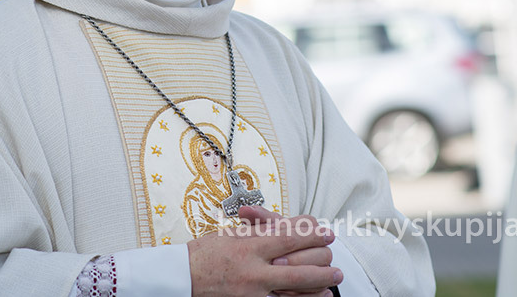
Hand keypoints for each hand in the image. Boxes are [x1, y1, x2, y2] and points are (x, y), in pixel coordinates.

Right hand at [187, 210, 341, 296]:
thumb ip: (258, 231)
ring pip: (295, 291)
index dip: (312, 235)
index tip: (326, 232)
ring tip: (332, 281)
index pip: (289, 238)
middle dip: (322, 263)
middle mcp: (254, 271)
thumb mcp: (231, 234)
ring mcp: (253, 293)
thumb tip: (286, 226)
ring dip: (317, 286)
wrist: (182, 278)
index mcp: (249, 247)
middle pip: (299, 267)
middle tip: (334, 259)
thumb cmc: (204, 254)